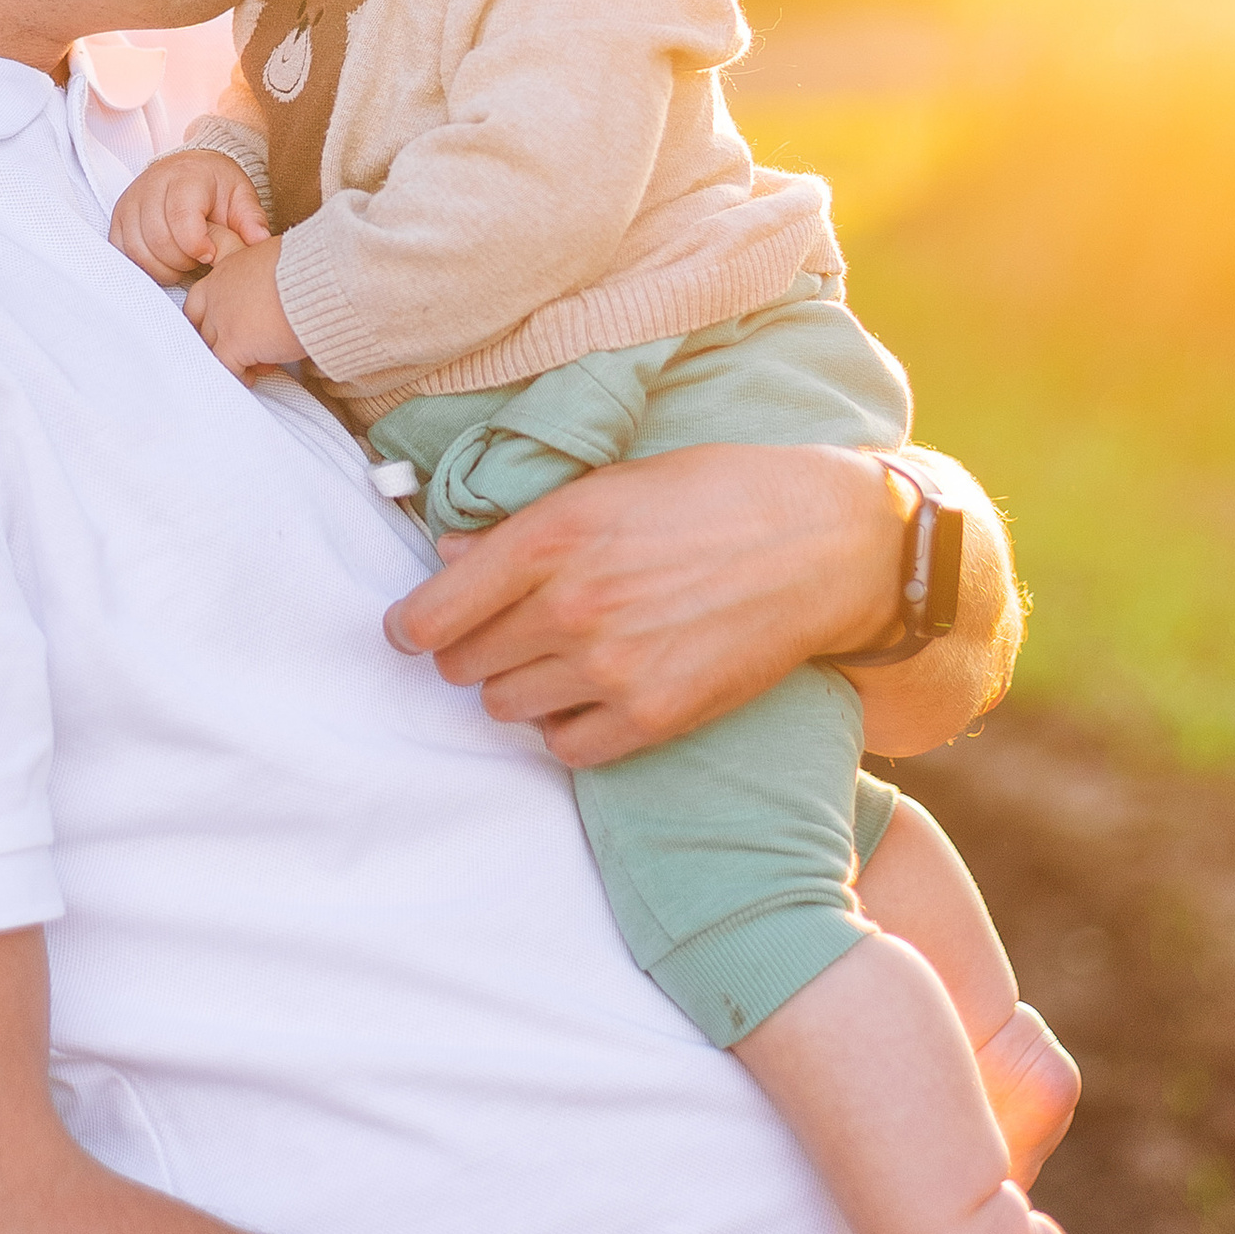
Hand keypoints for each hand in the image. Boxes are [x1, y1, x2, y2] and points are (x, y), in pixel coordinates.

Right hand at [110, 152, 269, 286]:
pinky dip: (144, 265)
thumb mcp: (241, 197)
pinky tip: (164, 261)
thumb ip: (251, 219)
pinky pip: (123, 253)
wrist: (192, 171)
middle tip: (198, 258)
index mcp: (186, 176)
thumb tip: (259, 242)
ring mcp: (131, 201)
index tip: (210, 254)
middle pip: (158, 240)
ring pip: (138, 250)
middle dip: (182, 261)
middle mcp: (152, 184)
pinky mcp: (118, 218)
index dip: (196, 245)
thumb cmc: (217, 188)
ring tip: (183, 260)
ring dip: (163, 267)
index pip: (181, 217)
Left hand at [184, 232, 306, 377]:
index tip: (223, 330)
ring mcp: (222, 320)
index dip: (209, 318)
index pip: (200, 299)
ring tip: (257, 366)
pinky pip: (226, 368)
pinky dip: (240, 376)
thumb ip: (266, 274)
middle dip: (219, 342)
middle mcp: (217, 294)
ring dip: (234, 360)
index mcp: (228, 270)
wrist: (322, 279)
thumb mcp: (280, 260)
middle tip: (239, 352)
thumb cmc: (311, 267)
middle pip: (203, 327)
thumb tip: (279, 282)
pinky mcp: (235, 344)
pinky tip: (255, 376)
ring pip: (213, 349)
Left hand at [384, 440, 919, 767]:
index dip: (413, 626)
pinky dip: (565, 726)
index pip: (433, 612)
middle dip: (469, 649)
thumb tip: (450, 555)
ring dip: (516, 686)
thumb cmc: (715, 495)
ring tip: (554, 658)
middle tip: (500, 633)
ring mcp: (611, 669)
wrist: (821, 543)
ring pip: (504, 708)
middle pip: (463, 664)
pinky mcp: (654, 717)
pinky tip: (590, 694)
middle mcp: (572, 607)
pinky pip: (565, 747)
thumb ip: (523, 526)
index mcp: (551, 538)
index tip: (415, 630)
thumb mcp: (609, 485)